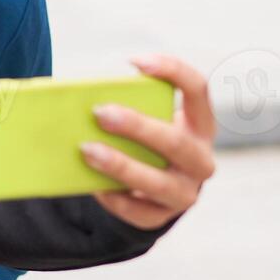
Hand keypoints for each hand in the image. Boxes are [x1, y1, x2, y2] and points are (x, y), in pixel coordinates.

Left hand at [80, 54, 216, 229]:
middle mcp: (200, 159)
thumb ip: (127, 107)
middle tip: (99, 113)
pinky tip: (93, 185)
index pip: (198, 90)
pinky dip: (113, 197)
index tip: (135, 62)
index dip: (172, 72)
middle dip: (136, 127)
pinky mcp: (162, 217)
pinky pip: (138, 210)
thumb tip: (78, 97)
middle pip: (175, 142)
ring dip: (120, 165)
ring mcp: (185, 192)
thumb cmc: (142, 142)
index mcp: (199, 124)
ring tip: (86, 150)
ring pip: (157, 181)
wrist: (150, 191)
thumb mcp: (145, 122)